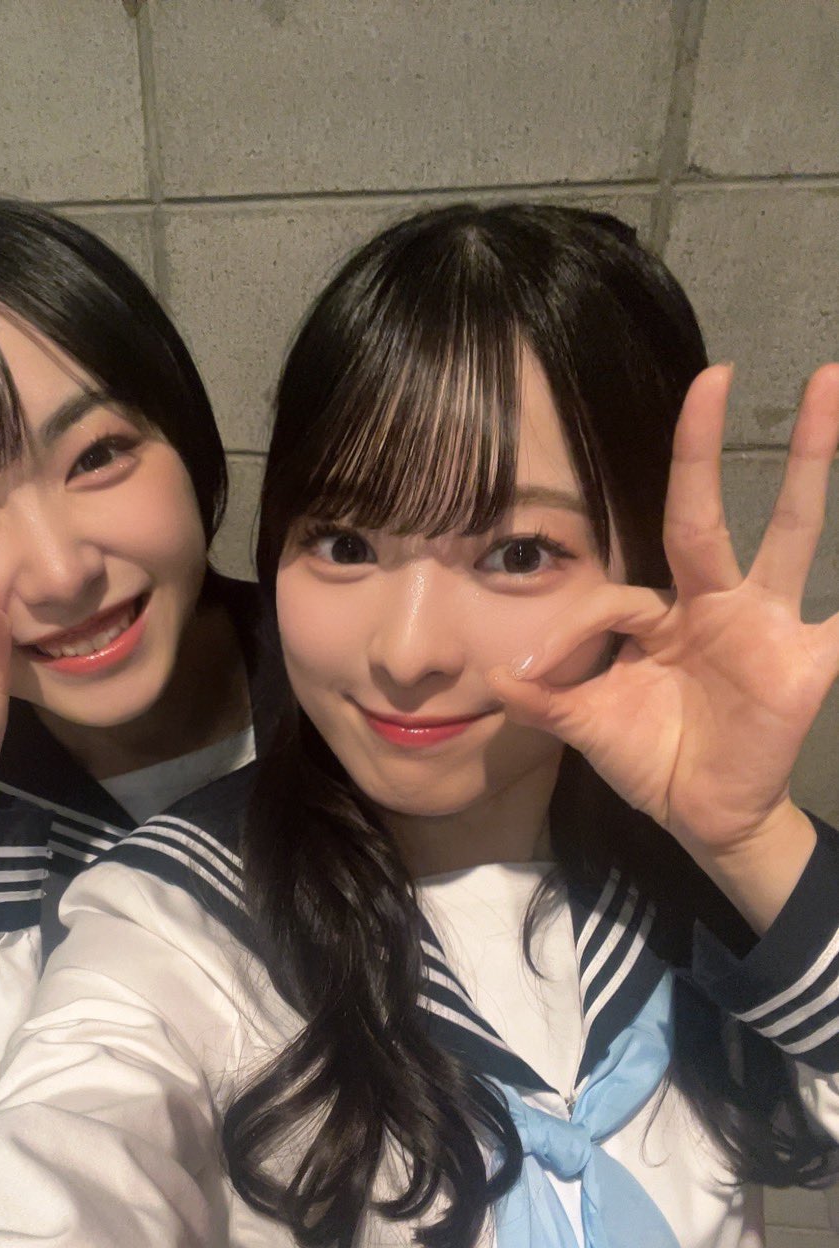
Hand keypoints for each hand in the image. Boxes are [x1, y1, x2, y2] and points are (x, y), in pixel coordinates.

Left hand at [490, 363, 838, 928]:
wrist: (702, 815)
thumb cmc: (650, 756)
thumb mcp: (589, 725)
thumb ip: (546, 698)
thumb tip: (497, 675)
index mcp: (662, 616)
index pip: (617, 597)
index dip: (572, 633)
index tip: (532, 674)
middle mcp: (717, 603)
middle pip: (707, 515)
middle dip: (703, 449)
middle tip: (713, 376)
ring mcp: (768, 625)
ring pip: (792, 533)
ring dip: (814, 462)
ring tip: (829, 382)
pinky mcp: (805, 664)